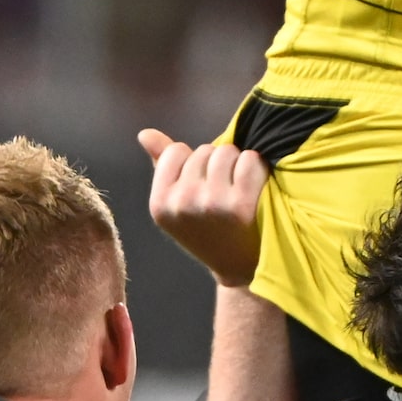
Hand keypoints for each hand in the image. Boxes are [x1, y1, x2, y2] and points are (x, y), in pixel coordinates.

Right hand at [138, 131, 266, 289]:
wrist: (240, 266)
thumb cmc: (208, 228)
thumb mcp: (177, 204)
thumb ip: (162, 165)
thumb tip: (145, 133)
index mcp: (159, 204)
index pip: (175, 151)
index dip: (192, 162)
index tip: (201, 186)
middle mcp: (182, 204)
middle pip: (203, 150)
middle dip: (215, 164)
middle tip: (223, 192)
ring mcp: (211, 204)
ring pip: (227, 152)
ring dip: (236, 164)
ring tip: (237, 189)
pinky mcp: (241, 205)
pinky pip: (249, 160)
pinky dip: (256, 168)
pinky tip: (254, 189)